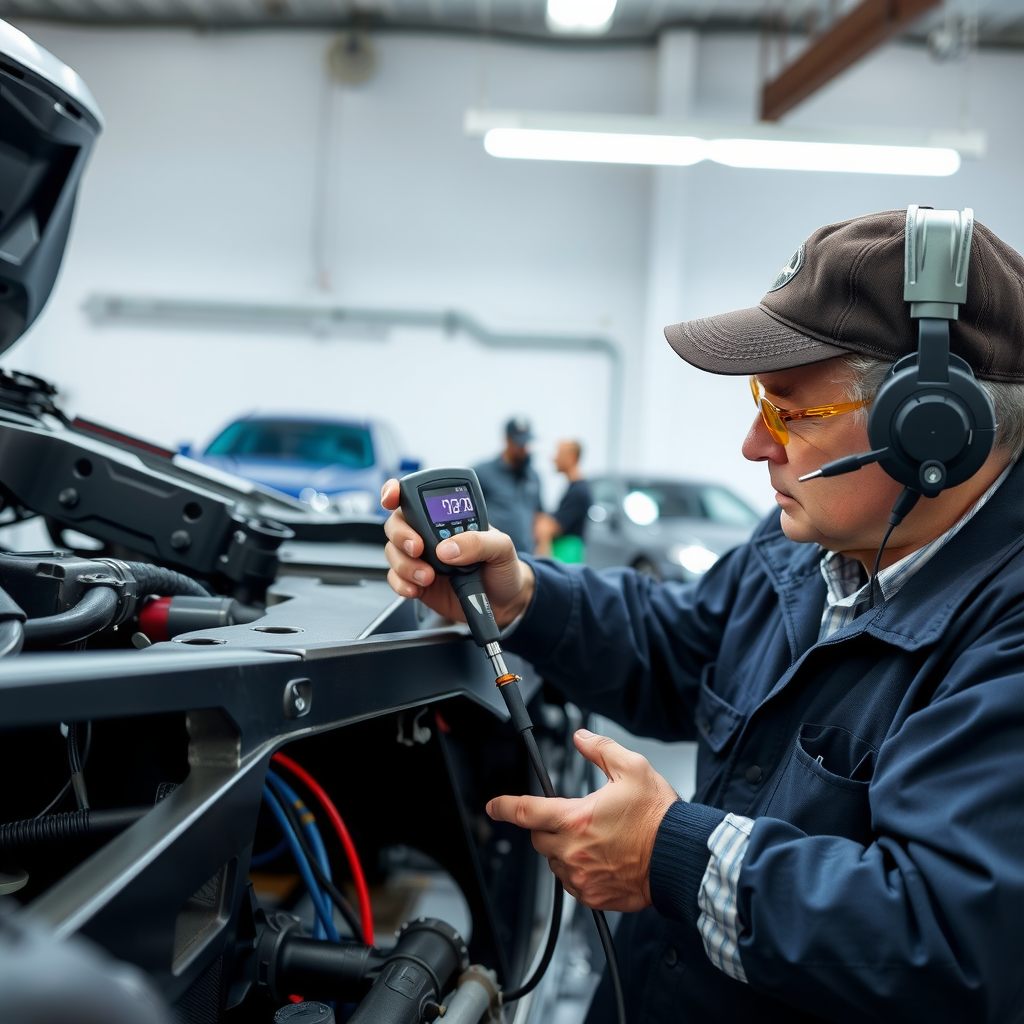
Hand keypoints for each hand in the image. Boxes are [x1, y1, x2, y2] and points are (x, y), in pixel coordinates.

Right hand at [380, 478, 535, 627]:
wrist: (505, 603)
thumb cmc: (503, 567)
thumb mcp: (502, 548)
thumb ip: (478, 542)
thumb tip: (448, 548)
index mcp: (447, 516)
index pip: (415, 496)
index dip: (395, 491)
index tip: (392, 498)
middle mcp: (428, 533)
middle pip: (396, 523)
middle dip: (402, 535)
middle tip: (419, 548)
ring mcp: (421, 557)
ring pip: (393, 552)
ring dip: (405, 565)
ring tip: (428, 577)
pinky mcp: (416, 581)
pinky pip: (396, 578)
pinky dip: (401, 584)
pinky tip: (417, 588)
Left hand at [486, 730, 679, 912]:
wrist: (679, 857)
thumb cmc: (658, 817)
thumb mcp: (632, 768)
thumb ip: (600, 749)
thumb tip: (581, 738)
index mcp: (577, 818)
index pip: (527, 812)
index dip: (505, 807)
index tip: (494, 806)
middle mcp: (574, 850)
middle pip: (538, 838)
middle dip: (546, 827)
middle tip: (573, 819)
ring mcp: (582, 877)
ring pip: (554, 862)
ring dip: (563, 850)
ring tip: (594, 840)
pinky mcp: (593, 896)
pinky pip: (571, 883)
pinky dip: (577, 871)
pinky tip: (599, 859)